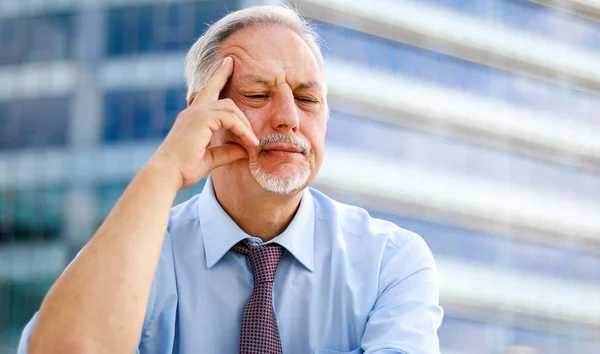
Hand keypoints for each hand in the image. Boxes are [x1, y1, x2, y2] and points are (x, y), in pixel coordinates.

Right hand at [148, 57, 258, 189]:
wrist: (167, 174)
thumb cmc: (183, 170)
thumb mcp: (210, 158)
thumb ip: (227, 152)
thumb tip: (245, 150)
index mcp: (192, 118)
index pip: (207, 92)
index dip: (219, 77)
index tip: (229, 63)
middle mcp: (192, 111)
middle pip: (217, 91)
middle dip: (227, 79)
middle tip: (238, 75)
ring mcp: (196, 113)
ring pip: (229, 108)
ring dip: (245, 124)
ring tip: (254, 142)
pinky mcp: (201, 119)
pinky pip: (230, 119)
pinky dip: (243, 130)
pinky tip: (250, 143)